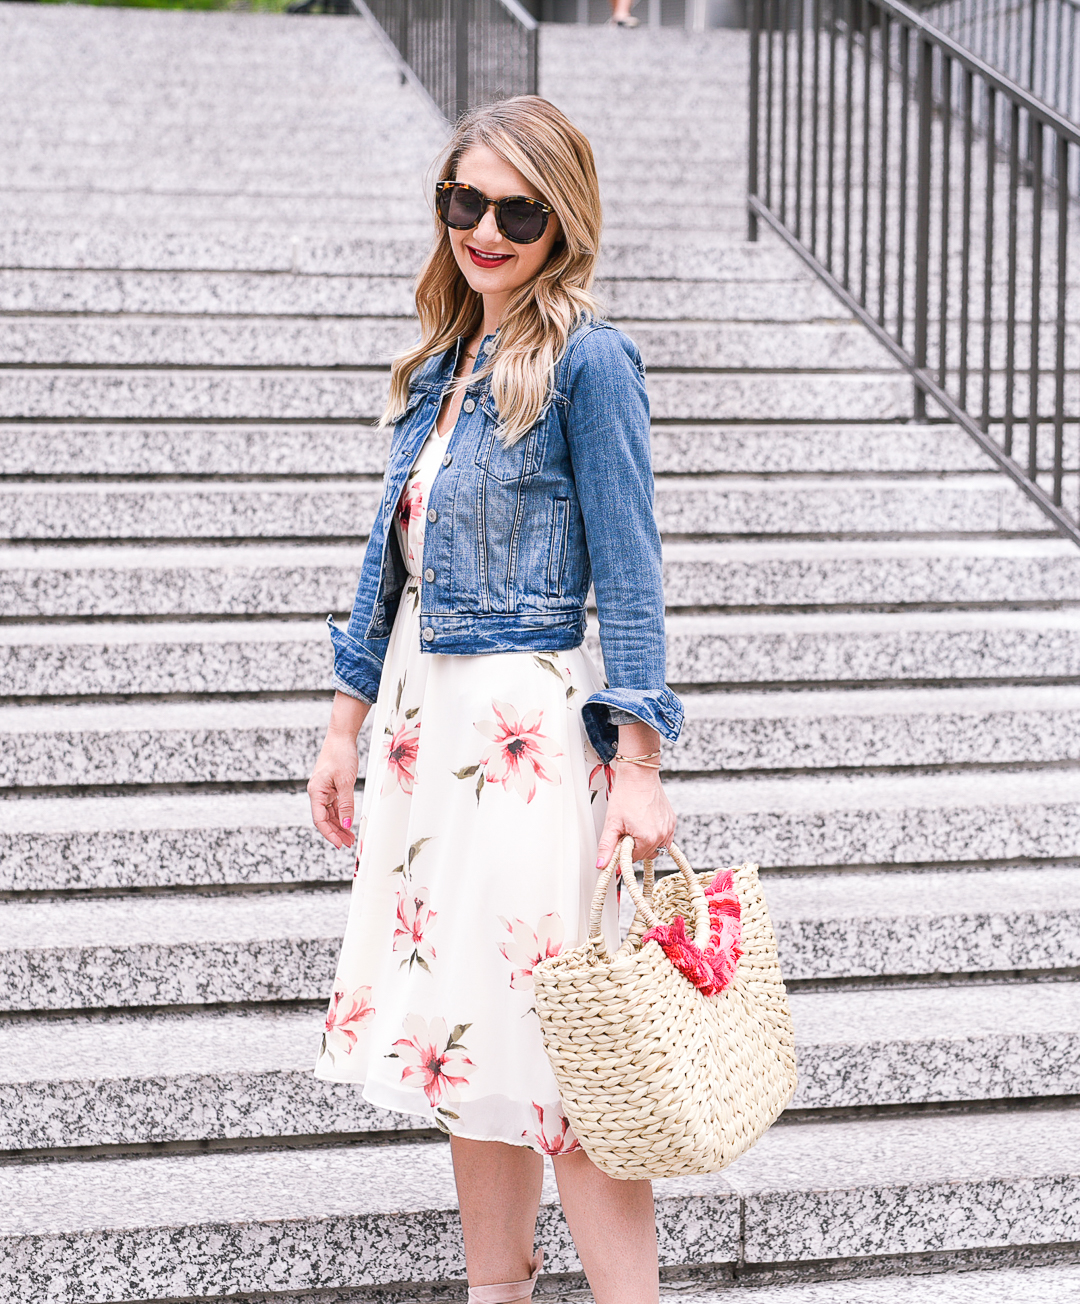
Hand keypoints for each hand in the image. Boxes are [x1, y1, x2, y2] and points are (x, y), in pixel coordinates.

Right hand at [308, 731, 359, 848]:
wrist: (341, 737)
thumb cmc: (340, 755)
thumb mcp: (346, 782)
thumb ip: (346, 804)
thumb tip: (347, 824)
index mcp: (316, 792)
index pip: (320, 820)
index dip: (330, 834)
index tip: (340, 844)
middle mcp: (317, 792)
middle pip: (324, 819)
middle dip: (336, 832)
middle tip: (349, 843)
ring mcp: (324, 790)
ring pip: (330, 813)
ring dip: (340, 825)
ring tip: (350, 836)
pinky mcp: (331, 787)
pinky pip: (335, 805)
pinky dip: (342, 814)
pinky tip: (349, 822)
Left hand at [595, 764, 674, 868]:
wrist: (639, 775)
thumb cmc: (626, 795)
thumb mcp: (612, 823)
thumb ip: (607, 847)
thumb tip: (602, 865)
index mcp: (647, 838)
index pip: (634, 858)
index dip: (624, 850)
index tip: (620, 838)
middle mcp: (662, 835)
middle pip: (646, 854)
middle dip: (635, 846)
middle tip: (626, 830)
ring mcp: (669, 828)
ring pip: (656, 847)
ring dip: (645, 842)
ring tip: (635, 826)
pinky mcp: (672, 821)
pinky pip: (664, 837)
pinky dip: (655, 835)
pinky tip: (645, 823)